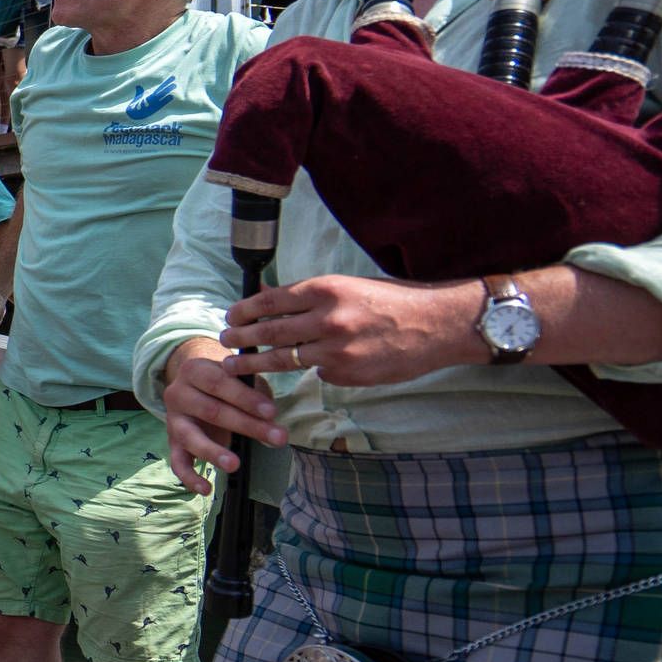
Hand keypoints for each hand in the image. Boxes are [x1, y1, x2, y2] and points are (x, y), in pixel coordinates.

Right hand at [161, 337, 282, 494]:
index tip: (272, 412)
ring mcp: (172, 420)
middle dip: (247, 426)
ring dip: (214, 452)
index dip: (246, 398)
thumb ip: (253, 391)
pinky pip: (177, 462)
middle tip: (278, 438)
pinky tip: (206, 489)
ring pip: (191, 437)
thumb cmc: (223, 381)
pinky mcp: (171, 442)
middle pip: (211, 411)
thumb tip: (273, 421)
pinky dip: (189, 477)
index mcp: (194, 370)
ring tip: (234, 464)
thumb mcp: (236, 376)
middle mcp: (177, 393)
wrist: (192, 383)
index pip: (220, 383)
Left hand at [223, 273, 478, 388]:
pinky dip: (313, 370)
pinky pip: (319, 373)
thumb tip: (268, 299)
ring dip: (257, 363)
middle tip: (225, 343)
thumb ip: (310, 296)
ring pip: (285, 359)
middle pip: (270, 332)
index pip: (271, 301)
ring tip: (237, 366)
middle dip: (242, 339)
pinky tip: (313, 367)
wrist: (437, 325)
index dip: (244, 311)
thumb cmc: (391, 301)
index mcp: (325, 290)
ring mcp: (337, 351)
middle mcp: (327, 319)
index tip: (230, 318)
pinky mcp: (348, 374)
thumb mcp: (347, 286)